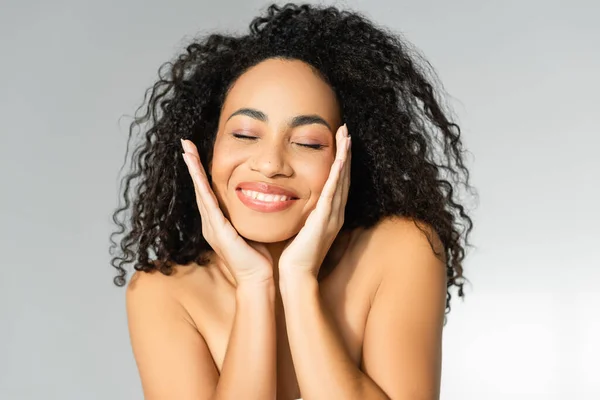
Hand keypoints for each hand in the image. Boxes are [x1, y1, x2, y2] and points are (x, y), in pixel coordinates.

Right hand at [181, 139, 273, 285]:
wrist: (257, 279)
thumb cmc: (257, 257)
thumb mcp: (251, 228)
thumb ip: (249, 215)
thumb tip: (261, 197)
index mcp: (218, 222)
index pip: (208, 191)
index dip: (201, 171)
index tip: (196, 152)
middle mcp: (210, 222)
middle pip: (199, 187)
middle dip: (192, 164)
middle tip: (185, 143)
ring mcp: (212, 226)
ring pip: (200, 191)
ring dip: (193, 170)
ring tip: (186, 150)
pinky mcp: (218, 230)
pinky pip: (208, 204)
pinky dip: (201, 186)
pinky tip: (197, 173)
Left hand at [278, 123, 351, 278]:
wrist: (297, 275)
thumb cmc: (296, 255)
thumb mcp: (302, 228)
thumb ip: (304, 214)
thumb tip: (297, 201)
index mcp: (330, 214)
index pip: (338, 182)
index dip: (341, 161)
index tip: (340, 142)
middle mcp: (336, 213)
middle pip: (344, 177)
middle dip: (346, 152)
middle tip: (346, 131)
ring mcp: (332, 216)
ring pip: (342, 180)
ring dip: (345, 157)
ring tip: (346, 136)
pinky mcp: (324, 220)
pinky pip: (332, 193)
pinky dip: (338, 176)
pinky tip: (340, 160)